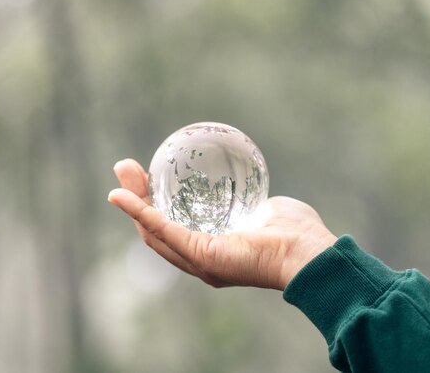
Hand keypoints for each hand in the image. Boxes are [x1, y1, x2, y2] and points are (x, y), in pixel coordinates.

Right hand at [108, 159, 336, 289]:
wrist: (309, 250)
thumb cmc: (295, 232)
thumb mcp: (265, 210)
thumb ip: (252, 205)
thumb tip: (252, 195)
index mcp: (214, 251)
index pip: (174, 228)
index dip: (154, 205)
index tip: (145, 175)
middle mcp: (201, 260)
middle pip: (156, 230)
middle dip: (137, 198)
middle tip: (125, 169)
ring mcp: (198, 261)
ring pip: (153, 230)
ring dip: (134, 201)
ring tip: (120, 175)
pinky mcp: (201, 255)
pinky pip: (163, 230)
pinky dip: (140, 211)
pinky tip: (123, 195)